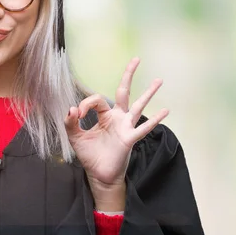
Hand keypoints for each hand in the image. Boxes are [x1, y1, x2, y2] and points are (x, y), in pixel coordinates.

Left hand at [65, 58, 168, 209]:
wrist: (99, 175)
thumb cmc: (90, 155)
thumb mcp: (75, 137)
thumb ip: (70, 123)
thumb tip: (70, 108)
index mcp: (104, 115)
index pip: (96, 100)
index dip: (85, 104)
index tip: (75, 115)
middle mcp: (117, 118)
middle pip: (123, 92)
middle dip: (128, 75)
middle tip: (136, 59)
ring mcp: (125, 127)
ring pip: (138, 106)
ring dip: (148, 93)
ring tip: (159, 80)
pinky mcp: (129, 139)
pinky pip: (143, 128)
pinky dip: (154, 120)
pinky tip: (165, 110)